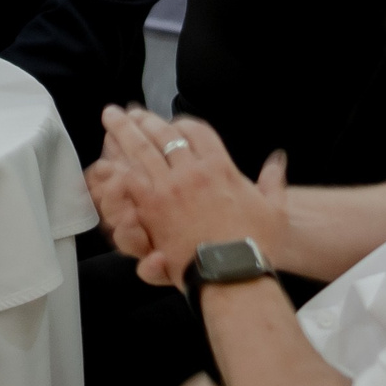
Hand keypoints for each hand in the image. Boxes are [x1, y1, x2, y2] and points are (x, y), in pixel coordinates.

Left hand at [97, 106, 287, 287]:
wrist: (233, 272)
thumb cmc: (256, 244)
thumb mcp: (274, 208)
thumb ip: (273, 180)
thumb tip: (278, 158)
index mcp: (222, 167)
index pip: (198, 131)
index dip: (183, 124)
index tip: (173, 123)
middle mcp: (194, 171)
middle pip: (165, 134)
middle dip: (147, 120)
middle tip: (132, 112)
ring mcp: (171, 188)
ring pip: (142, 149)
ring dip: (125, 130)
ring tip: (111, 117)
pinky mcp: (152, 208)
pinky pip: (130, 178)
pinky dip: (118, 163)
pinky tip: (107, 154)